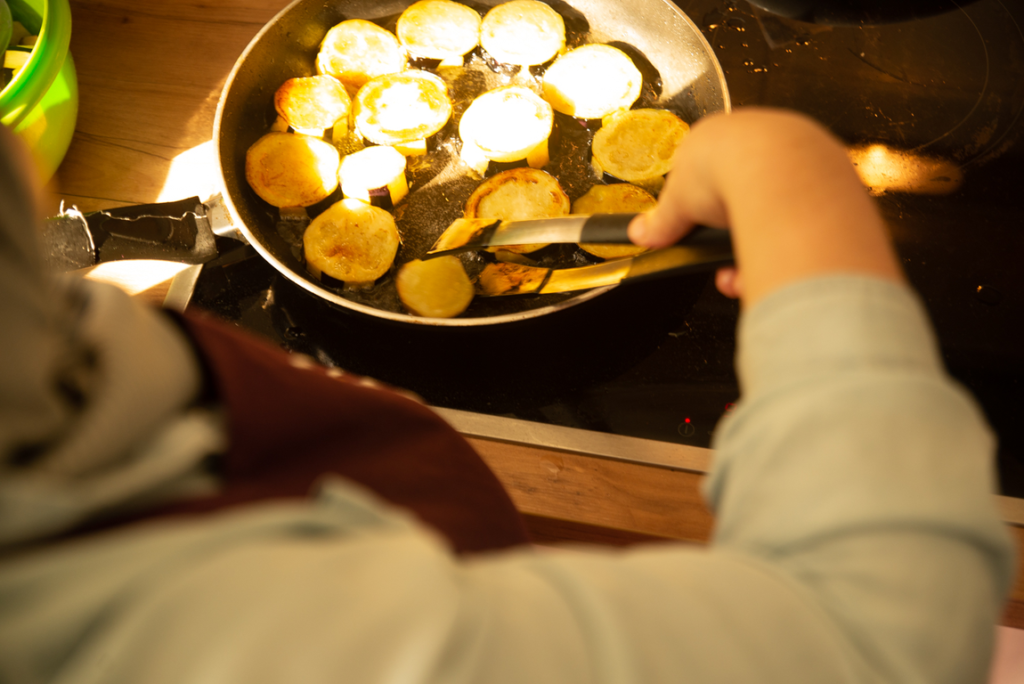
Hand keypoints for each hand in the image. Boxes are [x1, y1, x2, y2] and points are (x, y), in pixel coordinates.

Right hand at [628, 107, 902, 307]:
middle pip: (743, 191)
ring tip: (738, 270)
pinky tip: (766, 267)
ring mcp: (800, 157)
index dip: (697, 205)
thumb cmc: (727, 168)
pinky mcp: (830, 180)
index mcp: (723, 135)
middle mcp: (765, 138)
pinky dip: (783, 248)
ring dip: (753, 244)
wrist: (782, 171)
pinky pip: (802, 220)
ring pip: (775, 209)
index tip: (693, 230)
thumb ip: (660, 221)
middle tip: (718, 253)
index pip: (707, 170)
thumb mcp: (677, 201)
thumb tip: (639, 234)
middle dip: (728, 231)